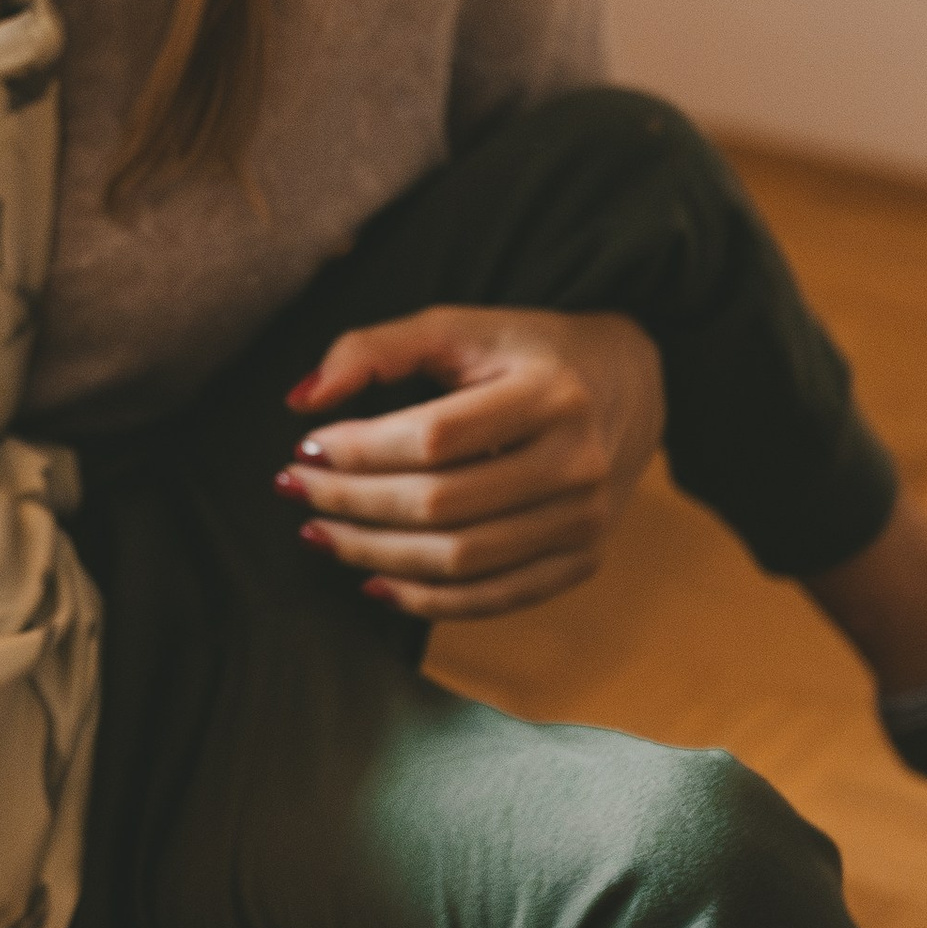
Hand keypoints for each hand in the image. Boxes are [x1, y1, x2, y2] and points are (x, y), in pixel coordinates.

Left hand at [278, 303, 664, 618]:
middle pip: (440, 505)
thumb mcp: (459, 327)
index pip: (435, 437)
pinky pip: (491, 599)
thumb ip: (376, 348)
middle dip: (351, 501)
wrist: (630, 386)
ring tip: (319, 532)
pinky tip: (372, 581)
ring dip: (372, 554)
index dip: (360, 449)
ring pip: (458, 561)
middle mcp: (577, 463)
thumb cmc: (527, 353)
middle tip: (296, 489)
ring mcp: (585, 522)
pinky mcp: (581, 561)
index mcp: (551, 394)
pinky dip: (424, 601)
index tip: (306, 446)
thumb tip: (300, 399)